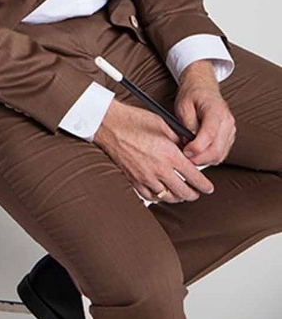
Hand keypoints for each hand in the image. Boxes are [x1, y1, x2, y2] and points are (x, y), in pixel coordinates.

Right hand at [94, 99, 214, 203]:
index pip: (194, 177)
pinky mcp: (134, 181)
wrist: (109, 124)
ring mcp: (146, 178)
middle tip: (197, 192)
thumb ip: (178, 139)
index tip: (208, 187)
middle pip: (184, 192)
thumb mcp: (162, 124)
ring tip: (182, 194)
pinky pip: (151, 197)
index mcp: (169, 155)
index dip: (205, 185)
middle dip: (194, 194)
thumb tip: (188, 149)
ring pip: (168, 198)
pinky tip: (163, 193)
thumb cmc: (133, 120)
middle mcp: (159, 170)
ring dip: (178, 197)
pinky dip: (160, 197)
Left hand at [175, 60, 235, 166]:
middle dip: (200, 158)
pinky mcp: (229, 136)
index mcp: (216, 110)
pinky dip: (210, 157)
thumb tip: (188, 142)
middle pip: (217, 149)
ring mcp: (231, 130)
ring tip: (190, 155)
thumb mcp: (183, 105)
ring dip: (205, 160)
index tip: (186, 152)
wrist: (203, 86)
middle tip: (186, 158)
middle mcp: (227, 121)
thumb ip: (187, 124)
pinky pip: (222, 153)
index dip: (197, 148)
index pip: (209, 134)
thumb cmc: (193, 94)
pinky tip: (199, 154)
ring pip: (221, 154)